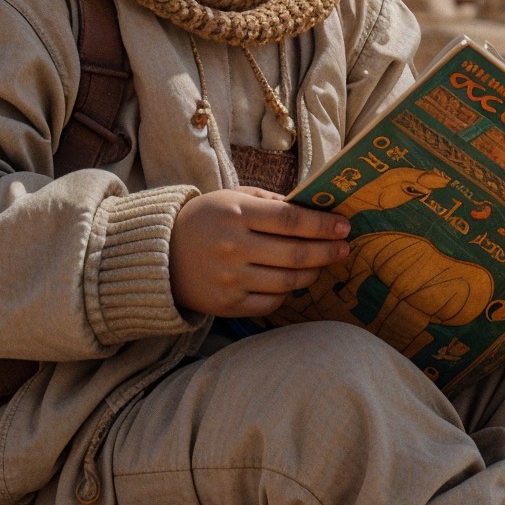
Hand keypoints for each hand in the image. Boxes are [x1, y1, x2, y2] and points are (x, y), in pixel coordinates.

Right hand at [170, 188, 350, 317]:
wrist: (160, 254)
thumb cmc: (206, 219)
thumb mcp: (233, 198)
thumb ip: (272, 202)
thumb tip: (315, 210)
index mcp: (235, 215)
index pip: (291, 221)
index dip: (323, 225)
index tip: (345, 226)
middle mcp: (232, 248)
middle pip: (295, 254)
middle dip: (327, 251)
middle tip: (344, 247)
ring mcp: (229, 280)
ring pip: (288, 282)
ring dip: (313, 273)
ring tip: (322, 263)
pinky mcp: (227, 306)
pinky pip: (271, 303)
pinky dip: (288, 292)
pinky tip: (293, 281)